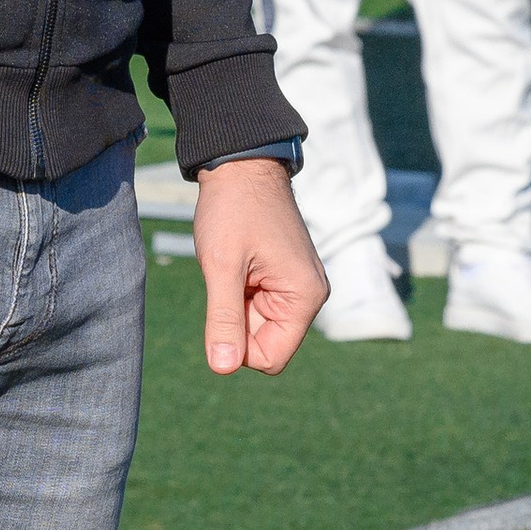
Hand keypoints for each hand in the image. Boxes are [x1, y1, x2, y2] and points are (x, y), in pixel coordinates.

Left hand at [193, 158, 325, 375]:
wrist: (239, 162)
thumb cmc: (232, 208)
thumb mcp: (221, 264)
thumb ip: (223, 319)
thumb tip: (222, 367)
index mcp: (304, 297)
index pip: (270, 358)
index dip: (237, 345)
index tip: (221, 304)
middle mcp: (309, 295)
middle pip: (263, 342)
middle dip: (235, 318)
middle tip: (226, 276)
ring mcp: (297, 284)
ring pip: (256, 322)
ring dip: (234, 301)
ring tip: (231, 263)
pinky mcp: (284, 274)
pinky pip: (257, 302)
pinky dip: (238, 288)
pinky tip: (235, 259)